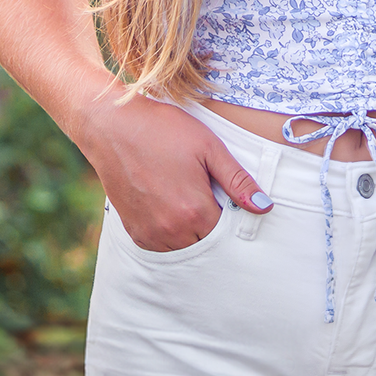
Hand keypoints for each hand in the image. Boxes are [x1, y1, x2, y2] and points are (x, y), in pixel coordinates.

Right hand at [75, 95, 272, 251]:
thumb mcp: (208, 147)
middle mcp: (171, 230)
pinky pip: (161, 247)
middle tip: (208, 197)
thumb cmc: (162, 129)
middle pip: (207, 245)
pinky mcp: (133, 231)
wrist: (111, 126)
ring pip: (184, 249)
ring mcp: (150, 233)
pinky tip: (171, 208)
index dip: (233, 217)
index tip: (228, 199)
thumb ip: (238, 181)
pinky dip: (171, 235)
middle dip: (214, 227)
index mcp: (194, 211)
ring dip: (192, 234)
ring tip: (189, 201)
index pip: (228, 233)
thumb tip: (265, 207)